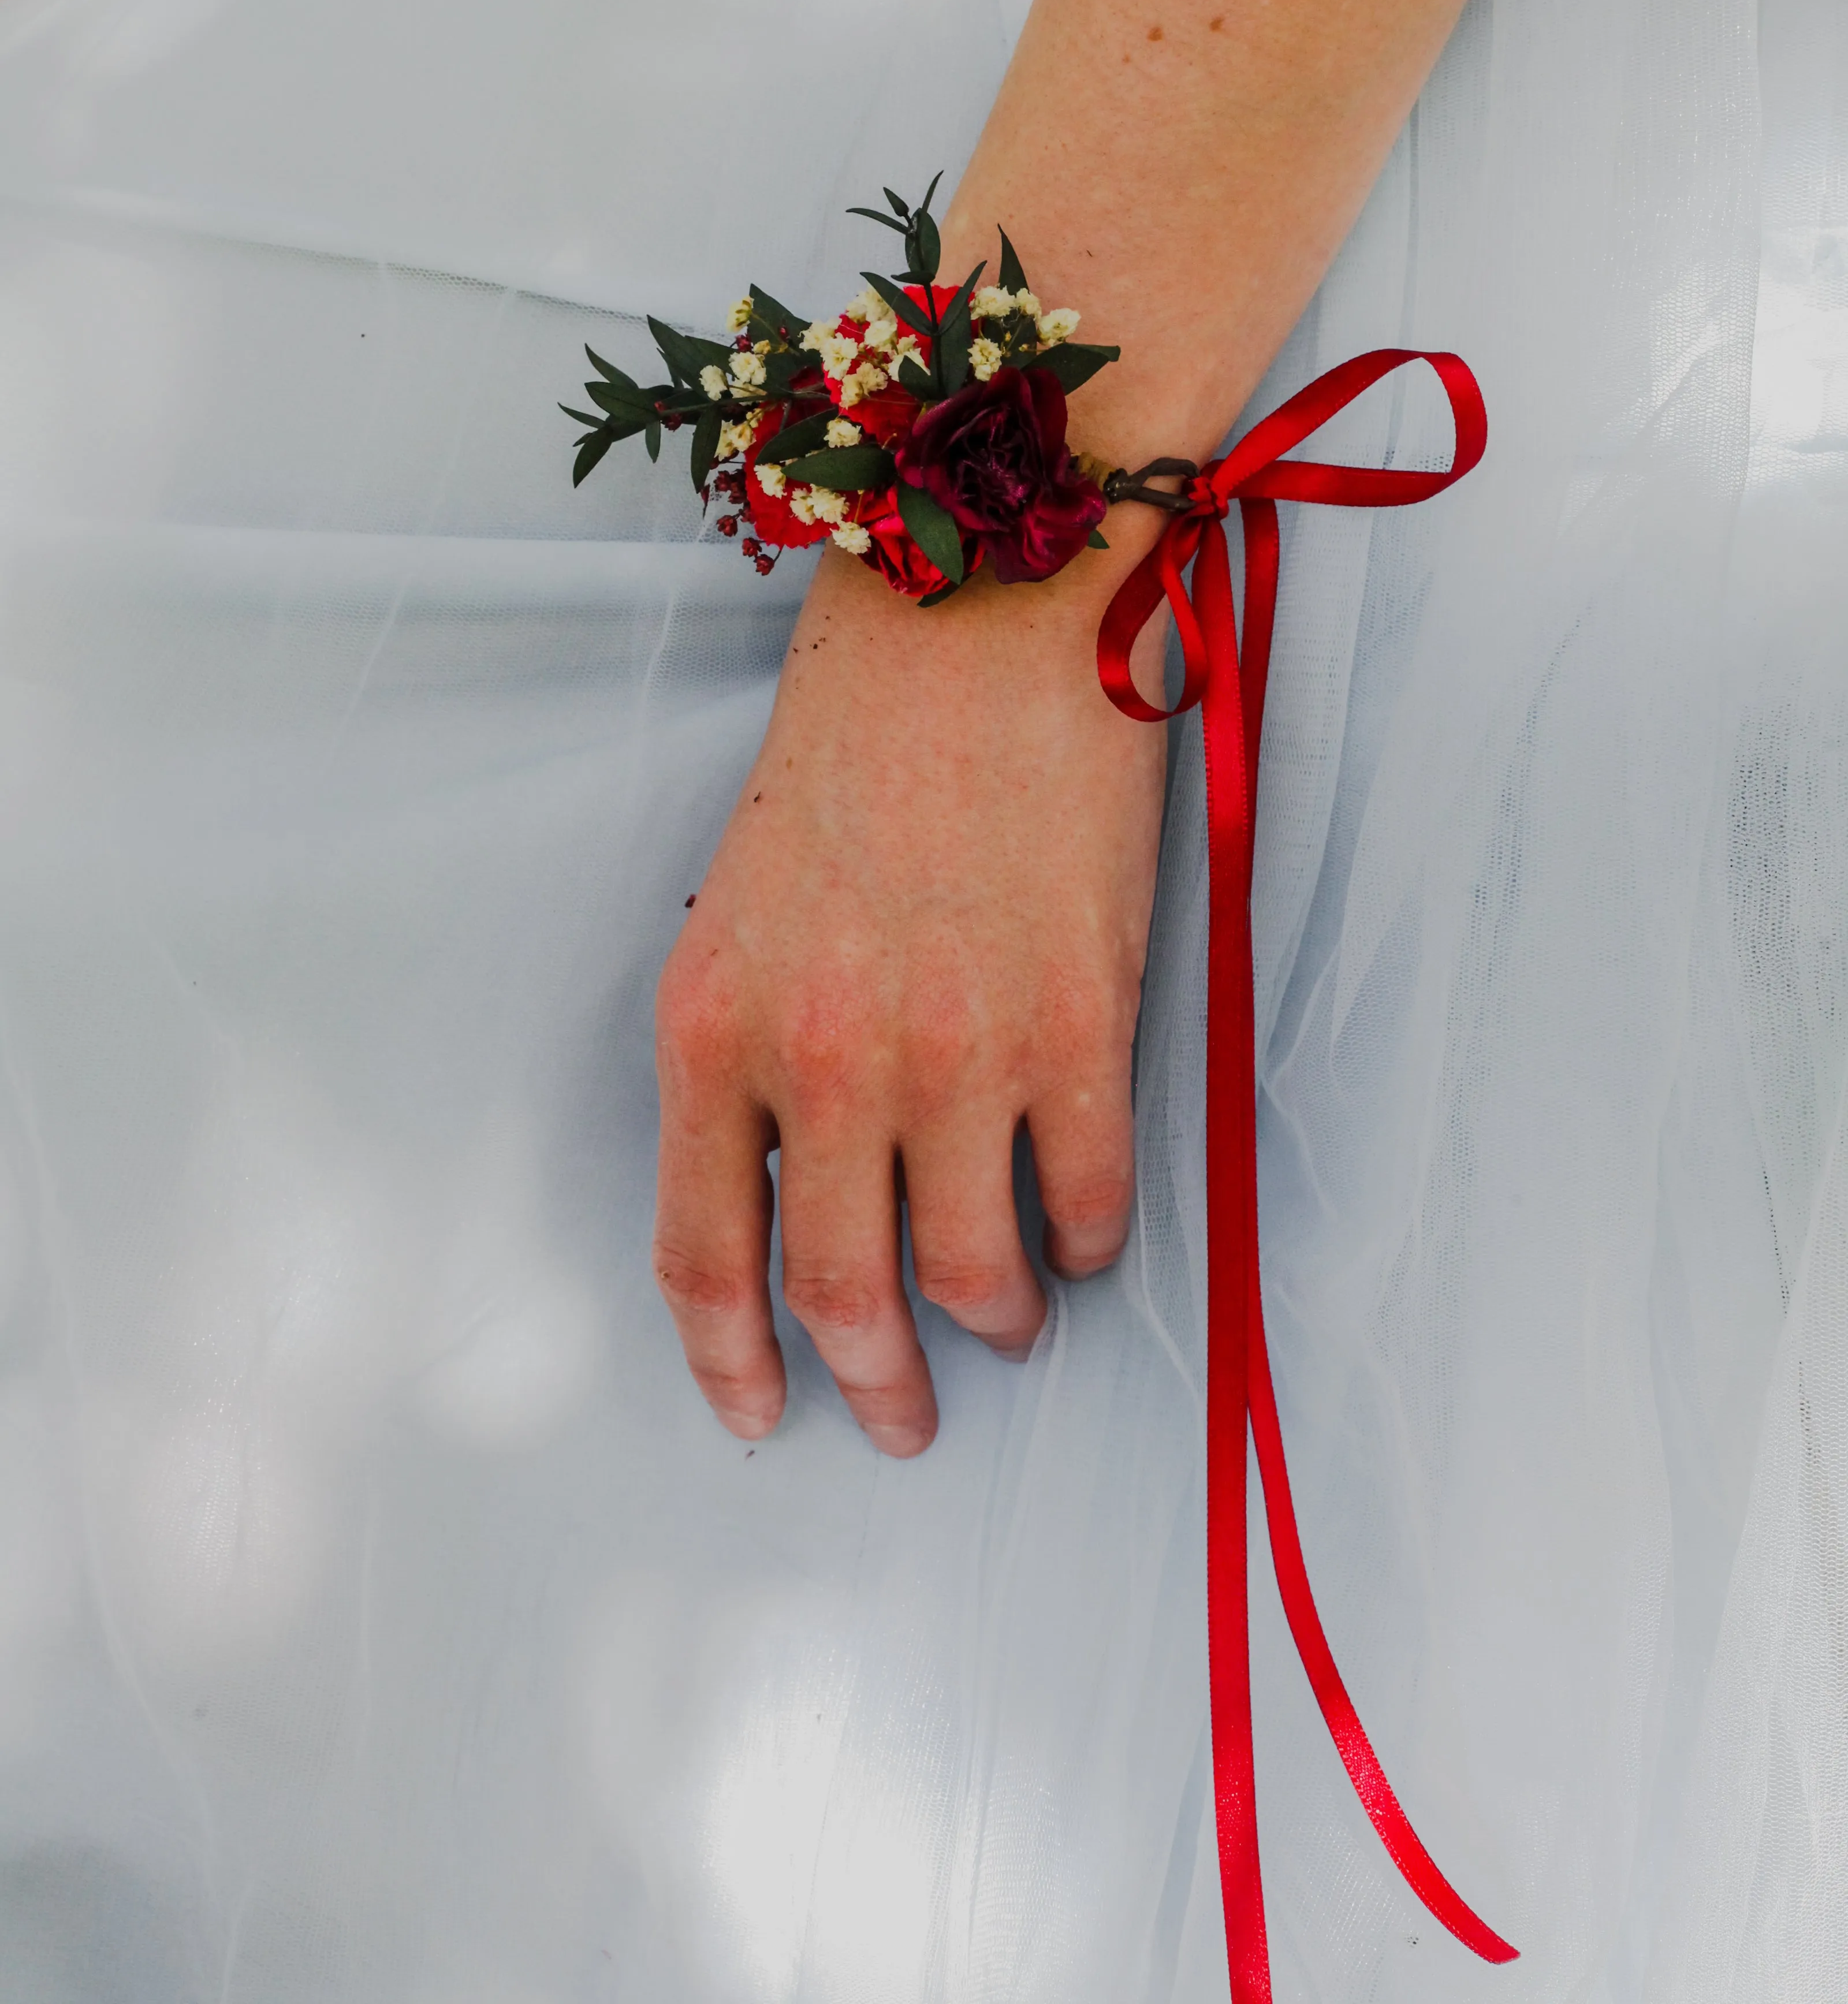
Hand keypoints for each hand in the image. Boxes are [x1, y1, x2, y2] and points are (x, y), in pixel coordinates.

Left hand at [653, 534, 1166, 1455]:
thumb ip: (755, 1054)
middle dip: (874, 1388)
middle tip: (901, 1419)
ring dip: (994, 1324)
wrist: (978, 615)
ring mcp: (958, 1049)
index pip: (702, 1252)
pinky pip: (1089, 1198)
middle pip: (840, 1295)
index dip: (729, 1362)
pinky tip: (1086, 1238)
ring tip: (1007, 1324)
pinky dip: (1090, 1245)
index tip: (759, 1414)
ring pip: (973, 1273)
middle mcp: (826, 1057)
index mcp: (715, 1024)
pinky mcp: (1080, 1025)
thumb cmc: (856, 745)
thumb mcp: (743, 905)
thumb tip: (796, 1192)